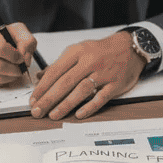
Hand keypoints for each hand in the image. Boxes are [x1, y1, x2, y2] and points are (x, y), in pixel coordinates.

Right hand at [0, 22, 38, 86]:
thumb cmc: (0, 36)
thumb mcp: (17, 31)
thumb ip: (26, 41)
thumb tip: (25, 59)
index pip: (0, 48)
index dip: (15, 56)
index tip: (20, 57)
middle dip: (14, 70)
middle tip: (20, 68)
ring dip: (10, 77)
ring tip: (14, 70)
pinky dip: (2, 81)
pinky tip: (4, 73)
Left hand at [29, 31, 143, 119]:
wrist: (130, 47)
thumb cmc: (101, 51)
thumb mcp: (78, 51)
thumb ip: (59, 65)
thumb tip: (40, 77)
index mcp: (77, 52)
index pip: (55, 71)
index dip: (42, 87)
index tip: (33, 100)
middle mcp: (90, 61)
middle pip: (65, 82)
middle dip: (49, 99)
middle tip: (38, 111)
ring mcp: (103, 73)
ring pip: (81, 90)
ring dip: (65, 104)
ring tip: (53, 115)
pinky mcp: (115, 84)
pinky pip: (101, 97)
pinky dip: (89, 107)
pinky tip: (78, 115)